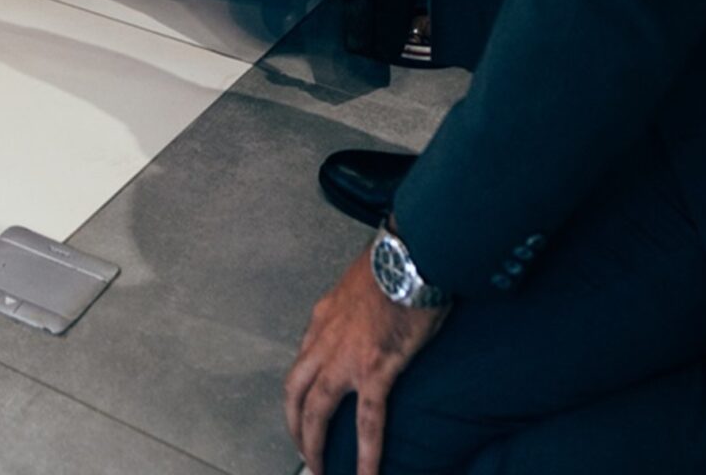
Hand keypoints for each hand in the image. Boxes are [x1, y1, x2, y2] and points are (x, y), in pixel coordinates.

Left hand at [284, 248, 447, 474]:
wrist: (410, 253)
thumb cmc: (394, 263)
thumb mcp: (362, 284)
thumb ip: (357, 308)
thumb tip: (368, 319)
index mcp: (324, 317)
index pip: (301, 362)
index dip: (299, 393)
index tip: (304, 413)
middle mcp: (325, 338)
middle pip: (295, 390)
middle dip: (295, 426)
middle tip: (304, 454)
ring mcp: (347, 355)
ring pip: (317, 409)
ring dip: (314, 444)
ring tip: (321, 472)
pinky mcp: (375, 368)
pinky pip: (368, 421)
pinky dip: (365, 453)